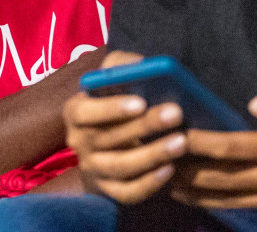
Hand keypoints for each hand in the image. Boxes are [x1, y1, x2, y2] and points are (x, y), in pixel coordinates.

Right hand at [64, 50, 187, 203]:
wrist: (105, 145)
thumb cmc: (114, 104)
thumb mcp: (110, 79)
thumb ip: (120, 66)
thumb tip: (140, 64)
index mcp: (75, 112)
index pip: (84, 111)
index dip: (111, 108)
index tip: (140, 101)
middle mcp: (79, 142)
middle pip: (109, 137)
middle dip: (145, 126)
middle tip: (176, 113)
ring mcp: (93, 168)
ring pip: (121, 166)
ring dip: (152, 154)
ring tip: (181, 142)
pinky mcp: (109, 191)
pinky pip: (128, 192)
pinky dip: (149, 183)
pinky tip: (171, 170)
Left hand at [171, 81, 256, 222]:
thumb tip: (251, 104)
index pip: (227, 146)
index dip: (195, 141)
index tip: (170, 133)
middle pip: (218, 178)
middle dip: (183, 170)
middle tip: (154, 160)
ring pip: (228, 199)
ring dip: (195, 192)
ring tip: (165, 183)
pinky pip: (249, 207)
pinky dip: (224, 202)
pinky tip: (205, 196)